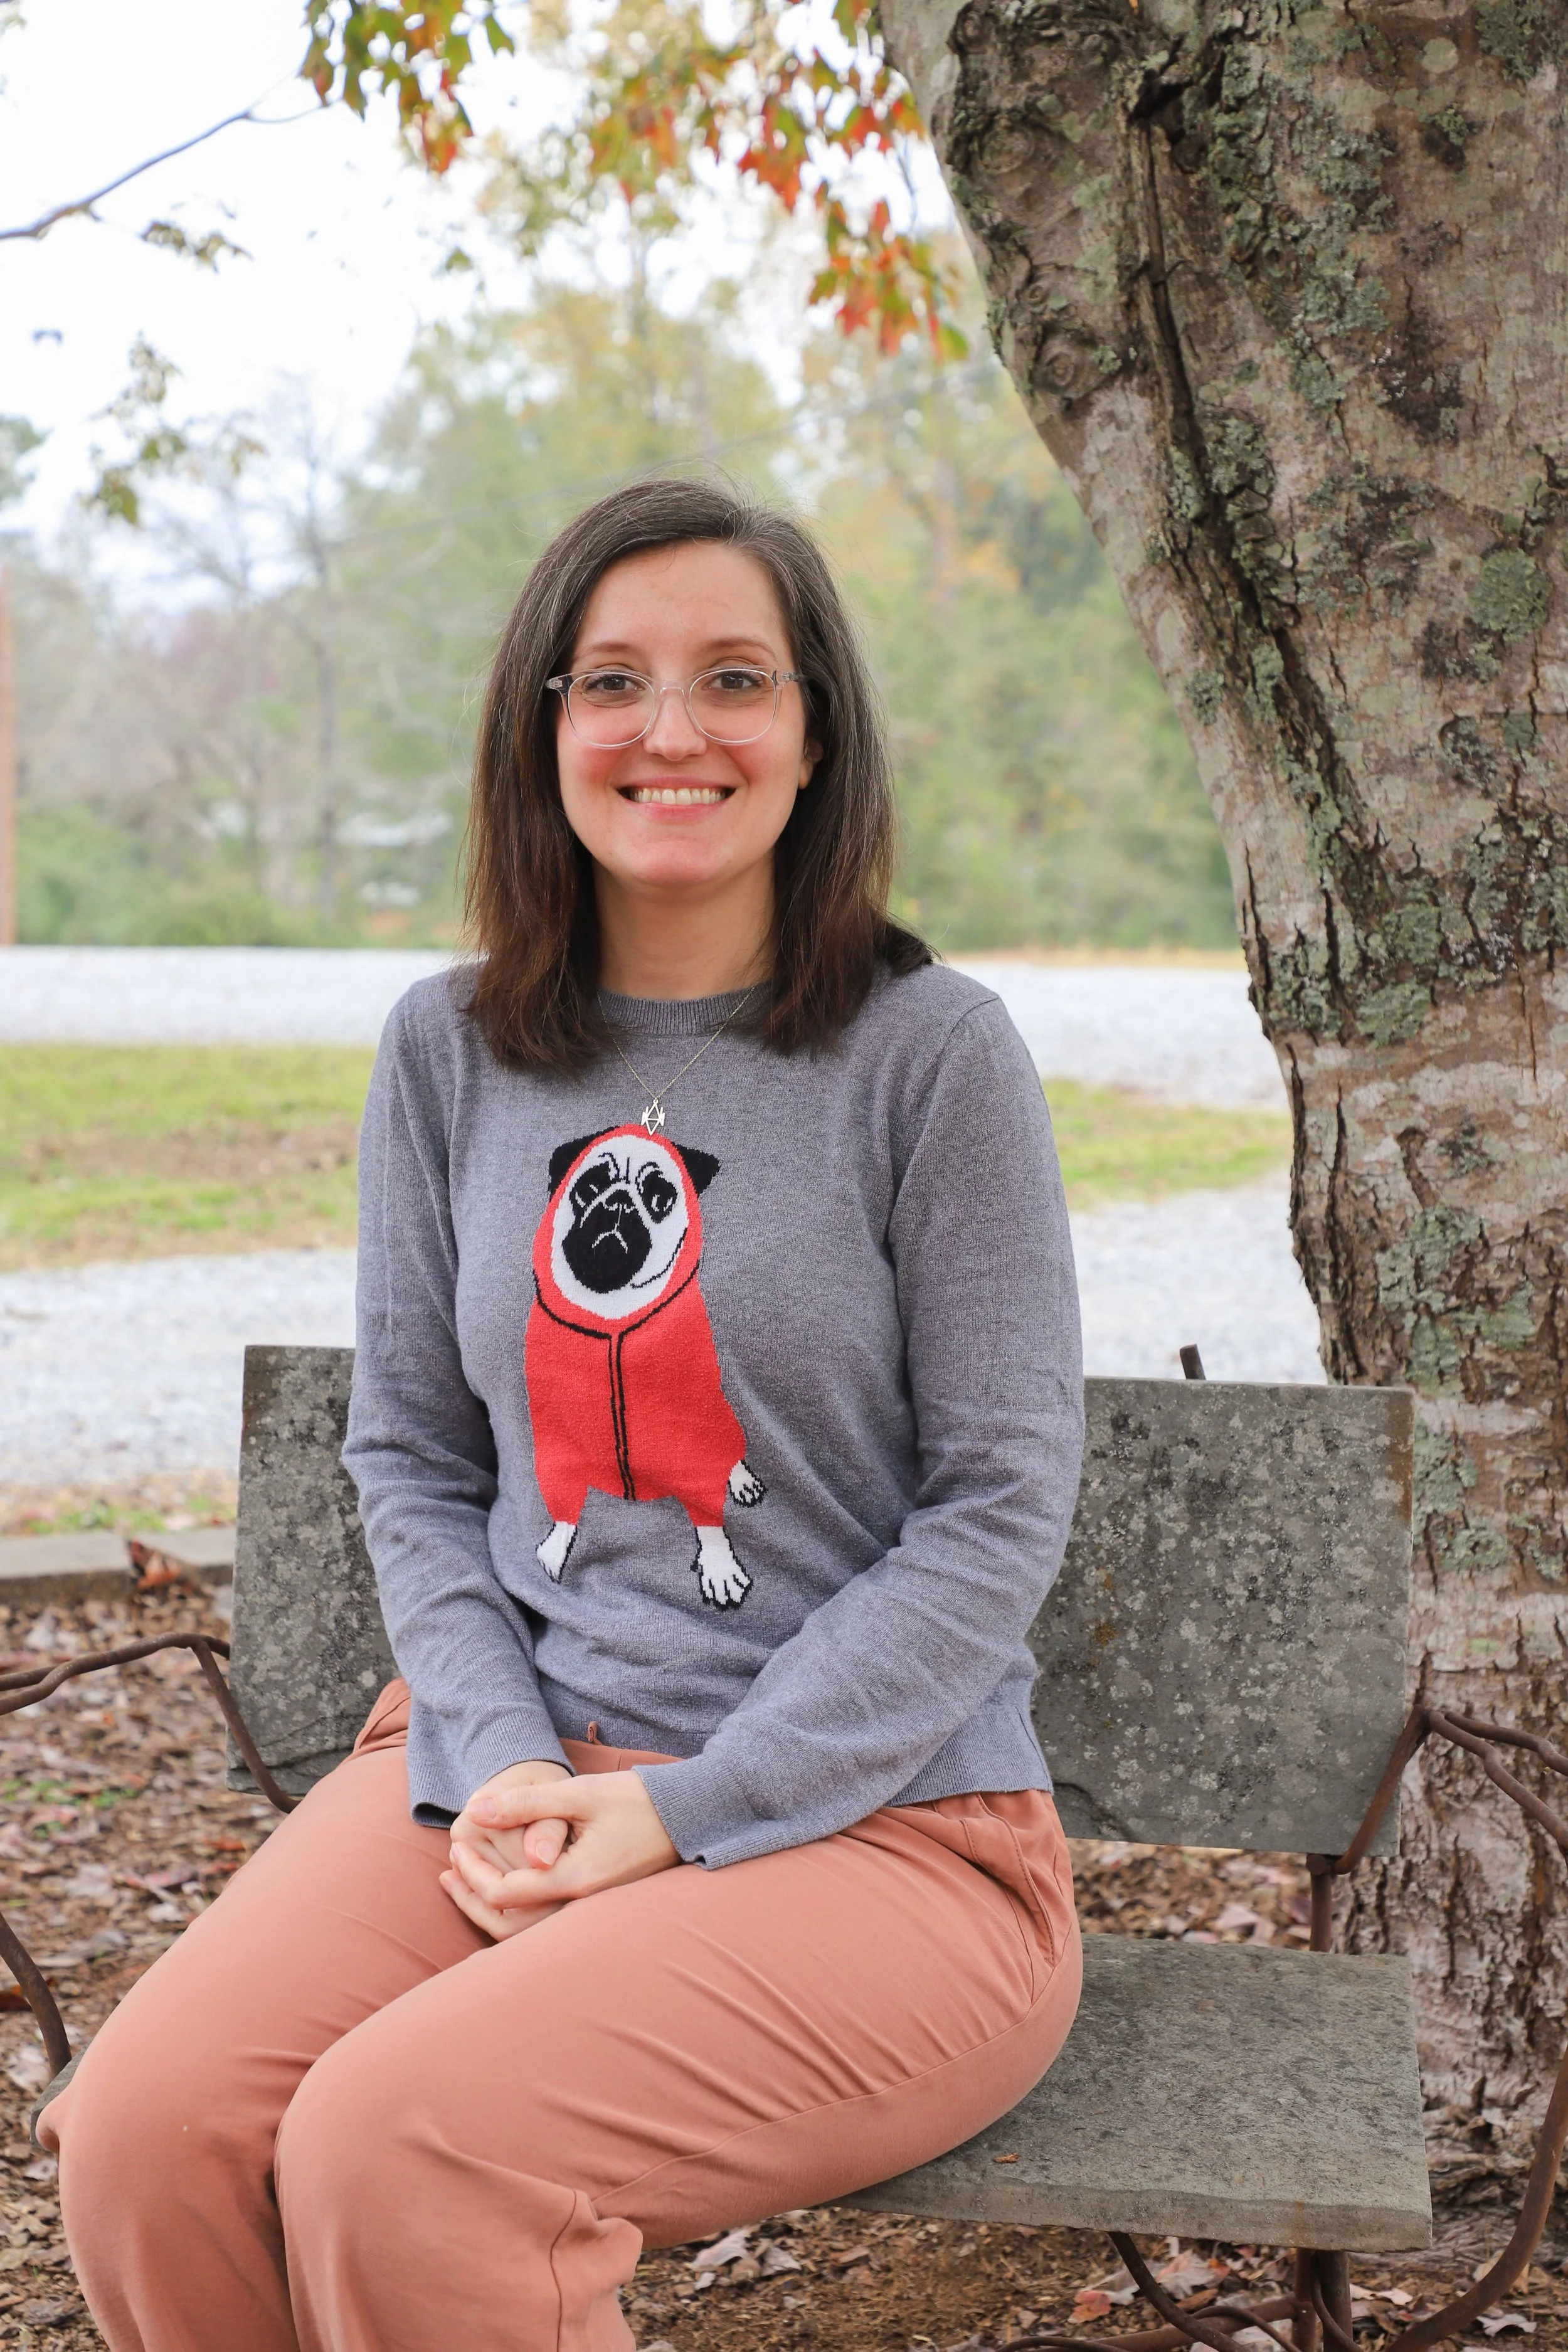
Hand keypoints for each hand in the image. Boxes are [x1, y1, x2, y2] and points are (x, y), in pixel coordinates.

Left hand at [444, 1770, 677, 1938]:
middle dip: (471, 1895)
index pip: (505, 1892)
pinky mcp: (594, 1905)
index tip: (456, 1843)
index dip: (472, 1871)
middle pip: (509, 1923)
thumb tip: (475, 1810)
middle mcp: (580, 1907)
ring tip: (462, 1879)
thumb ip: (527, 1804)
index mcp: (575, 1881)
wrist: (688, 1816)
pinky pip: (542, 1919)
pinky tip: (504, 1881)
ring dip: (488, 1903)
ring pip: (524, 1927)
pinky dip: (514, 1904)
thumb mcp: (579, 1794)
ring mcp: (589, 1911)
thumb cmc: (636, 1801)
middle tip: (447, 1869)